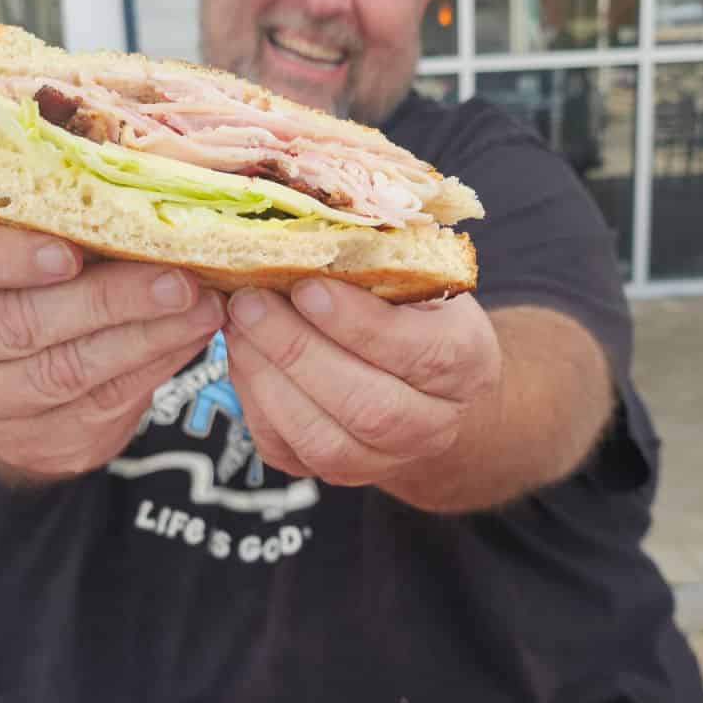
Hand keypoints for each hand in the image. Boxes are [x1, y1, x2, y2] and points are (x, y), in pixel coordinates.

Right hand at [0, 216, 224, 479]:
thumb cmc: (12, 273)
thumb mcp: (6, 230)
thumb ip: (48, 206)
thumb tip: (138, 183)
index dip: (6, 258)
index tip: (70, 251)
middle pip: (20, 325)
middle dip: (108, 300)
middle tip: (175, 278)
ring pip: (67, 372)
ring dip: (145, 336)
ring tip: (201, 305)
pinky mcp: (35, 440)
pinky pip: (101, 404)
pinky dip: (154, 365)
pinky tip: (191, 336)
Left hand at [222, 280, 500, 487]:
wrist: (432, 388)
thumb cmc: (419, 314)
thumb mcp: (421, 279)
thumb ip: (382, 263)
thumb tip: (311, 228)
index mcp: (465, 364)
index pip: (415, 352)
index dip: (357, 323)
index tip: (307, 287)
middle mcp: (432, 425)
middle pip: (364, 405)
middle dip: (298, 350)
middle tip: (250, 302)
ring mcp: (383, 460)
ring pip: (322, 438)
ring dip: (267, 378)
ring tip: (237, 325)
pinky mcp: (334, 473)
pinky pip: (286, 448)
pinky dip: (254, 400)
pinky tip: (240, 354)